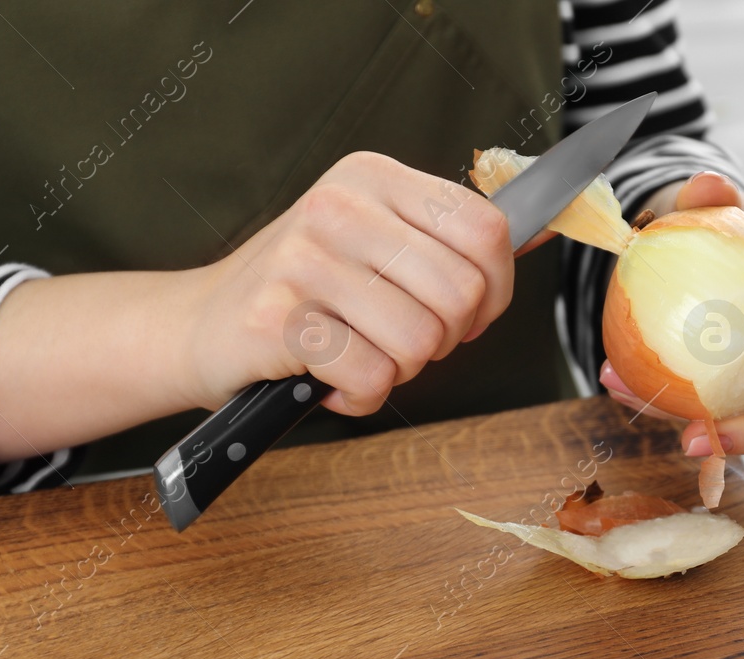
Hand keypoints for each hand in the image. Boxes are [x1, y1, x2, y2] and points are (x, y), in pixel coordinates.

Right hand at [184, 151, 513, 416]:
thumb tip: (544, 228)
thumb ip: (450, 241)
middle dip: (443, 341)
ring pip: (419, 342)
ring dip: (397, 371)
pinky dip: (358, 397)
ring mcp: (304, 259)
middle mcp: (339, 206)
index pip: (487, 232)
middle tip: (398, 342)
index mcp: (373, 177)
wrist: (198, 326)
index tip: (464, 315)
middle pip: (460, 293)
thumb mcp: (375, 245)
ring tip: (356, 355)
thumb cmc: (302, 295)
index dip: (494, 293)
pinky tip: (326, 378)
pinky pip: (370, 377)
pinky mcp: (278, 318)